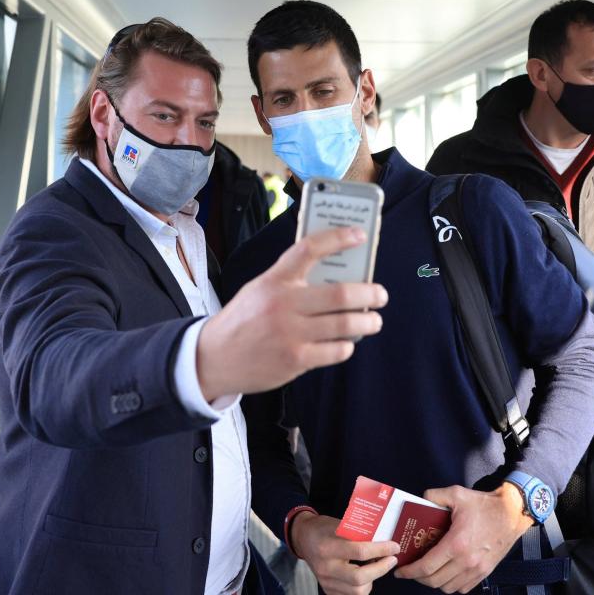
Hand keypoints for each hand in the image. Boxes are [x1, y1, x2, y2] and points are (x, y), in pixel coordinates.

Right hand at [197, 227, 387, 398]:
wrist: (213, 358)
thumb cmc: (245, 320)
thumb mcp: (260, 290)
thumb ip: (292, 282)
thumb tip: (338, 278)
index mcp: (274, 280)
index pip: (308, 249)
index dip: (338, 238)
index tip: (360, 235)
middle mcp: (283, 304)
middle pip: (341, 293)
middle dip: (370, 293)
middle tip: (380, 295)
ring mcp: (290, 334)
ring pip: (346, 324)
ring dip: (368, 322)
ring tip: (373, 321)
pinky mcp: (295, 360)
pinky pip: (336, 350)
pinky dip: (347, 345)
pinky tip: (346, 342)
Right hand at [292, 512, 399, 594]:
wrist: (303, 538)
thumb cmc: (323, 528)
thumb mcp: (339, 524)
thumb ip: (359, 533)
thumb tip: (384, 538)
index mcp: (328, 547)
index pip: (360, 551)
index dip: (381, 549)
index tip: (394, 546)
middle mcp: (326, 567)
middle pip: (360, 577)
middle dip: (381, 569)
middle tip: (392, 559)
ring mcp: (326, 582)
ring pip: (358, 591)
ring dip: (373, 579)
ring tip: (378, 567)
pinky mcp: (328, 590)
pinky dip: (363, 587)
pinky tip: (367, 576)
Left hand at [394, 484, 532, 593]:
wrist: (513, 512)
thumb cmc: (485, 505)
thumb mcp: (457, 494)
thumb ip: (434, 496)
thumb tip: (420, 499)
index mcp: (456, 544)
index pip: (426, 567)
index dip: (409, 571)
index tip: (400, 571)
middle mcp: (466, 561)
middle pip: (435, 581)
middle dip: (418, 578)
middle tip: (411, 570)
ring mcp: (477, 569)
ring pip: (448, 587)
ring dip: (434, 582)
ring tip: (427, 572)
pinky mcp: (485, 572)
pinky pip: (463, 588)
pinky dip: (451, 585)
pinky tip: (446, 573)